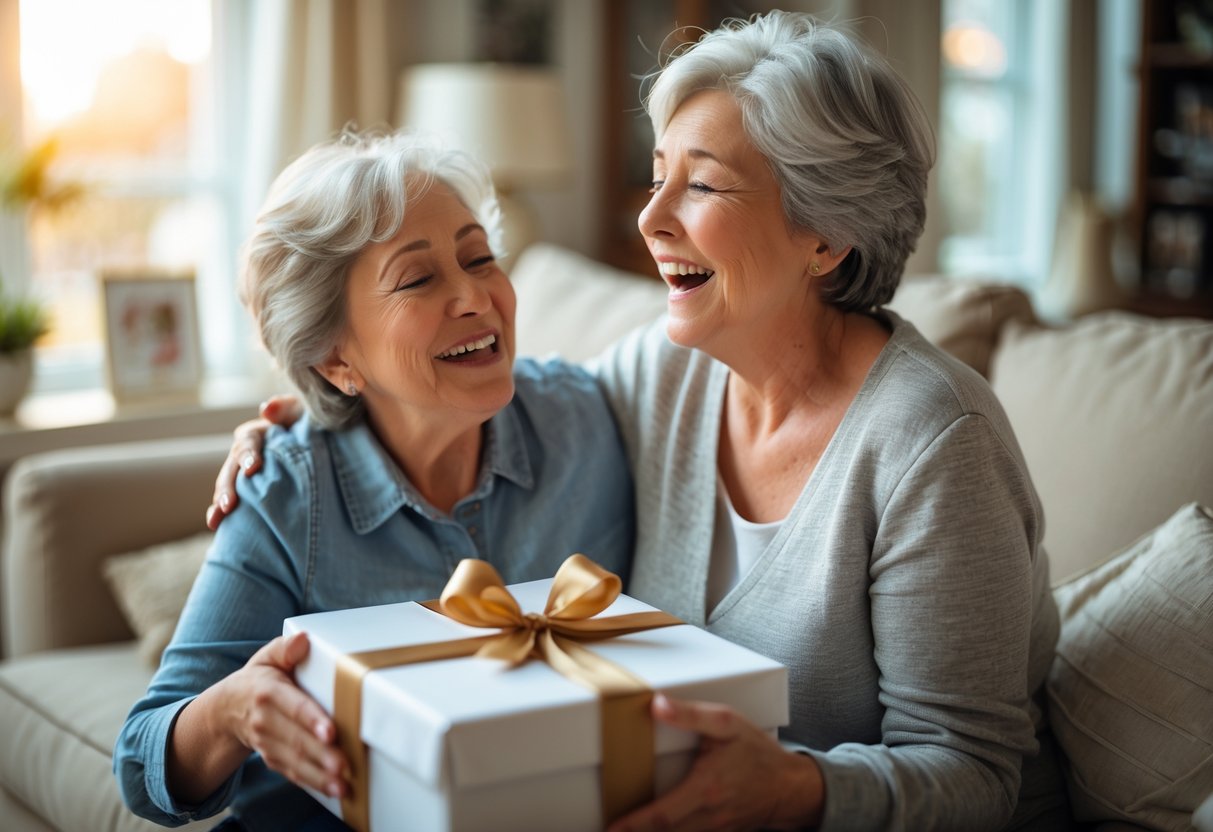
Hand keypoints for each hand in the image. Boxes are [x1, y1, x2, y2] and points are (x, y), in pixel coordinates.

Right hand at [205, 395, 303, 529]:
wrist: (320, 444)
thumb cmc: (310, 424)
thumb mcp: (303, 411)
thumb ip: (287, 408)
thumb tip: (267, 408)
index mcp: (257, 433)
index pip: (248, 442)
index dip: (248, 455)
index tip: (253, 469)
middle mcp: (244, 453)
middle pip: (231, 468)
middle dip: (228, 486)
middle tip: (229, 505)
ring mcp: (243, 473)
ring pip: (226, 486)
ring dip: (220, 502)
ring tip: (216, 519)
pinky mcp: (247, 490)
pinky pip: (231, 500)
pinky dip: (221, 512)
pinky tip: (216, 526)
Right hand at [223, 632, 346, 797]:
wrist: (228, 708)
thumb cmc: (260, 678)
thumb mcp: (267, 657)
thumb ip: (285, 648)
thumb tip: (303, 640)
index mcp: (268, 691)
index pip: (293, 706)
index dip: (311, 719)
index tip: (330, 731)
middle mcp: (265, 720)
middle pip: (296, 739)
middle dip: (321, 754)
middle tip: (344, 765)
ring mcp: (266, 742)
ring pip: (294, 760)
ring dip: (318, 775)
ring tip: (342, 784)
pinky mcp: (272, 758)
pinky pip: (291, 772)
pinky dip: (312, 782)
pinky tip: (332, 789)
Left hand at [607, 694, 823, 831]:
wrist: (790, 786)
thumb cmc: (758, 752)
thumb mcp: (728, 724)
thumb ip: (692, 715)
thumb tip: (657, 704)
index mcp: (706, 789)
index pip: (663, 815)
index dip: (635, 824)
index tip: (612, 827)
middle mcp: (709, 815)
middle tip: (608, 830)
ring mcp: (714, 828)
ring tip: (625, 830)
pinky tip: (656, 829)